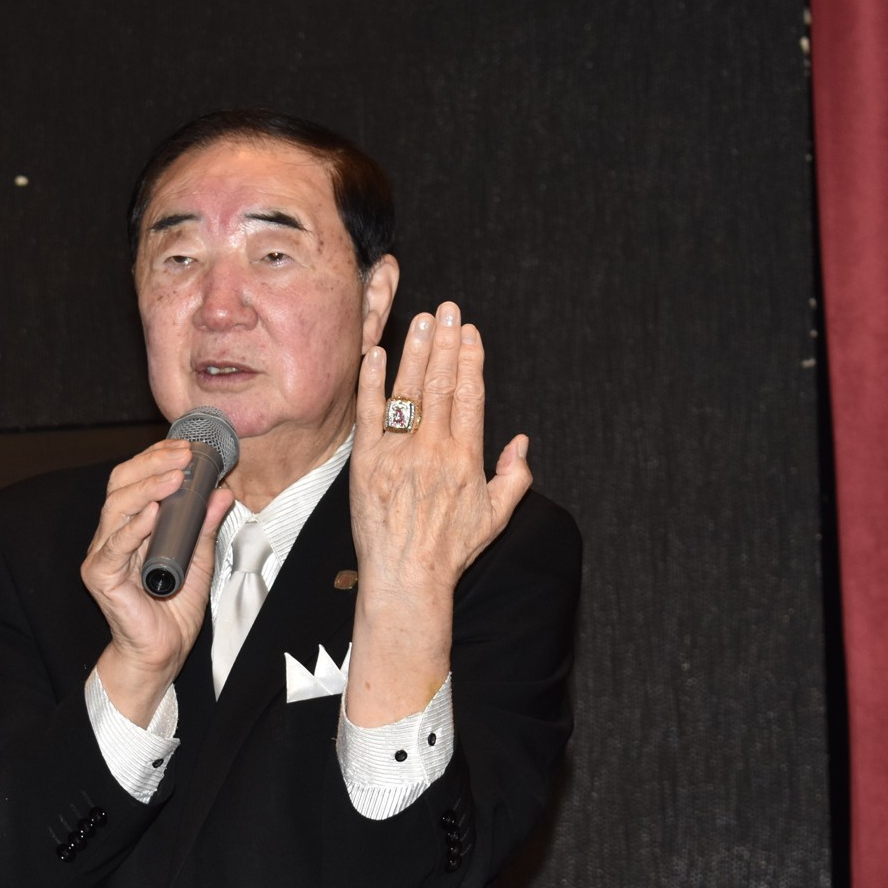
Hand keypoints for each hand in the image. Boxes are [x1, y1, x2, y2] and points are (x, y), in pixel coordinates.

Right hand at [81, 439, 233, 724]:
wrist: (162, 651)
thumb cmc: (174, 609)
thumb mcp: (199, 559)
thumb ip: (206, 526)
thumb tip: (222, 492)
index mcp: (132, 526)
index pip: (135, 479)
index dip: (156, 458)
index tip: (186, 448)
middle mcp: (112, 535)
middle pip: (121, 485)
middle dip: (152, 464)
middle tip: (183, 455)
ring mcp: (103, 554)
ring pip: (116, 508)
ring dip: (147, 488)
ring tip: (175, 477)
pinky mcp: (100, 576)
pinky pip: (115, 546)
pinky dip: (135, 527)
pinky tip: (154, 513)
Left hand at [346, 301, 532, 724]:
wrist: (406, 576)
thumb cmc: (450, 550)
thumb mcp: (495, 516)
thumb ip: (514, 476)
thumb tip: (521, 442)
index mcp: (465, 458)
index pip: (470, 395)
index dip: (470, 360)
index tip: (470, 333)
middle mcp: (433, 449)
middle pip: (440, 383)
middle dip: (445, 342)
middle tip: (448, 310)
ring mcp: (397, 453)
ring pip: (408, 391)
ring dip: (414, 351)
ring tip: (421, 320)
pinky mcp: (366, 462)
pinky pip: (368, 414)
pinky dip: (372, 382)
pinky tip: (376, 353)